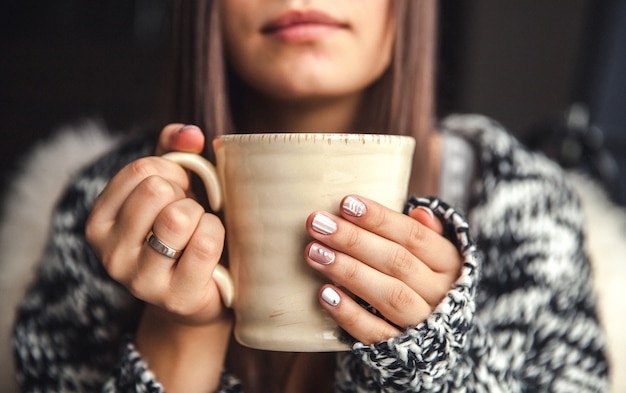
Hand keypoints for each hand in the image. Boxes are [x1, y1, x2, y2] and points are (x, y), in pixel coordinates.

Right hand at [86, 124, 226, 325]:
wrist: (203, 289)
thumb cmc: (184, 230)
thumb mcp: (172, 187)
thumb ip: (175, 151)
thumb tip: (191, 134)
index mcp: (99, 223)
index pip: (140, 170)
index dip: (172, 172)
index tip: (178, 190)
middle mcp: (111, 255)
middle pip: (157, 191)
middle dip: (185, 194)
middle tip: (190, 213)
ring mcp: (141, 281)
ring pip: (179, 217)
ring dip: (201, 215)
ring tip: (198, 231)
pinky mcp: (177, 297)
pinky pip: (206, 242)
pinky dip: (217, 234)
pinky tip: (212, 249)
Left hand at [305, 195, 460, 344]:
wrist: (432, 340)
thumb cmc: (419, 280)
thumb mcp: (430, 255)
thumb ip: (423, 232)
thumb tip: (420, 211)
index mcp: (449, 263)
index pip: (414, 236)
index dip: (380, 219)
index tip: (345, 203)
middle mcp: (440, 293)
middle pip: (397, 262)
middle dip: (354, 240)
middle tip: (317, 223)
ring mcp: (422, 324)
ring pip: (389, 295)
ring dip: (349, 271)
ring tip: (314, 252)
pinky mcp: (399, 349)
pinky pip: (375, 332)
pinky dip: (349, 313)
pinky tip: (324, 293)